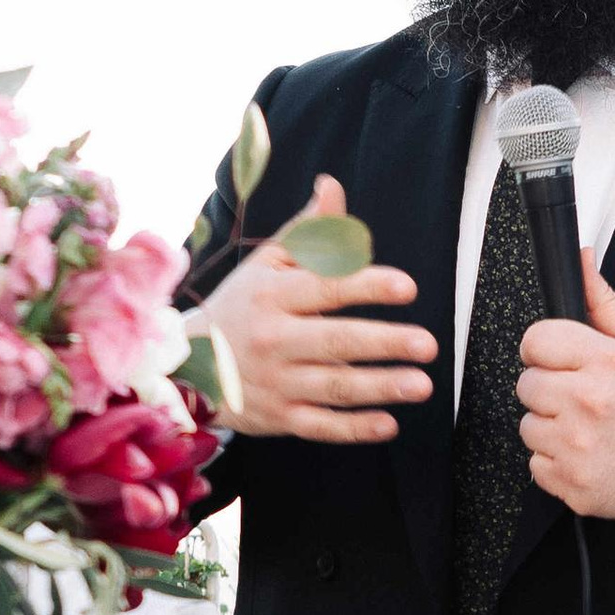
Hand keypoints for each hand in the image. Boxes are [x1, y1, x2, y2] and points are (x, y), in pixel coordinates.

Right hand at [192, 175, 434, 446]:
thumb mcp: (266, 264)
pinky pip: (320, 426)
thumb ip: (307, 231)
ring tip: (422, 384)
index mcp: (273, 295)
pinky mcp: (278, 418)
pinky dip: (354, 428)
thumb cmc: (241, 305)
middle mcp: (273, 339)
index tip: (407, 287)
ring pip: (333, 387)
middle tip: (428, 344)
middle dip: (384, 343)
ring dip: (380, 388)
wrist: (186, 365)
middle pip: (335, 341)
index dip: (367, 285)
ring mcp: (276, 382)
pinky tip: (389, 424)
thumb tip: (332, 186)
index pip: (326, 287)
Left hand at [514, 261, 614, 519]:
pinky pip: (535, 464)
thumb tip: (582, 262)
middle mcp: (588, 403)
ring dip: (550, 427)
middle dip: (549, 389)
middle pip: (526, 384)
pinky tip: (585, 453)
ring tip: (586, 428)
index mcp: (606, 363)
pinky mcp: (571, 482)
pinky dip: (555, 461)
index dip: (545, 349)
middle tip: (580, 398)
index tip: (560, 360)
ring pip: (527, 426)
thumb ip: (605, 303)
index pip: (535, 340)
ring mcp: (577, 446)